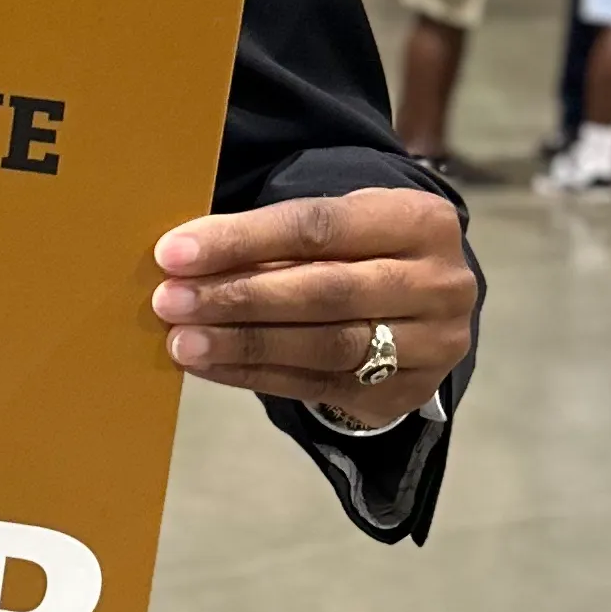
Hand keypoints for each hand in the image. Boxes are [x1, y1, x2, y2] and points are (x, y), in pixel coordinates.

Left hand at [150, 186, 474, 427]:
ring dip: (243, 343)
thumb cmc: (359, 253)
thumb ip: (274, 238)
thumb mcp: (338, 228)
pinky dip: (256, 375)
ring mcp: (433, 343)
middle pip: (326, 290)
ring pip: (326, 345)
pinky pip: (320, 386)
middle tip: (172, 302)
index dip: (242, 240)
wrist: (423, 305)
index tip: (175, 252)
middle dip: (239, 296)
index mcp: (419, 220)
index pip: (319, 226)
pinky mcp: (409, 391)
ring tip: (183, 341)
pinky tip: (209, 366)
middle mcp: (439, 282)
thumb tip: (183, 256)